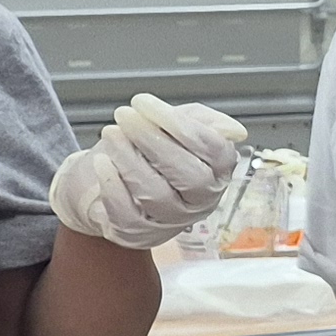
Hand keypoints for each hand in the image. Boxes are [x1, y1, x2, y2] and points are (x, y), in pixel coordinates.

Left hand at [48, 92, 246, 249]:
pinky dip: (113, 184)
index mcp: (218, 170)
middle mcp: (201, 200)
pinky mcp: (139, 232)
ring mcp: (171, 219)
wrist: (102, 187)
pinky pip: (128, 212)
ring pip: (156, 192)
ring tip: (111, 133)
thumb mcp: (174, 130)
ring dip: (129, 158)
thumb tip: (234, 131)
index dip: (180, 124)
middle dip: (154, 140)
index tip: (146, 103)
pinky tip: (101, 162)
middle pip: (190, 175)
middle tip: (125, 115)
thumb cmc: (145, 155)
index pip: (213, 149)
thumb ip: (201, 123)